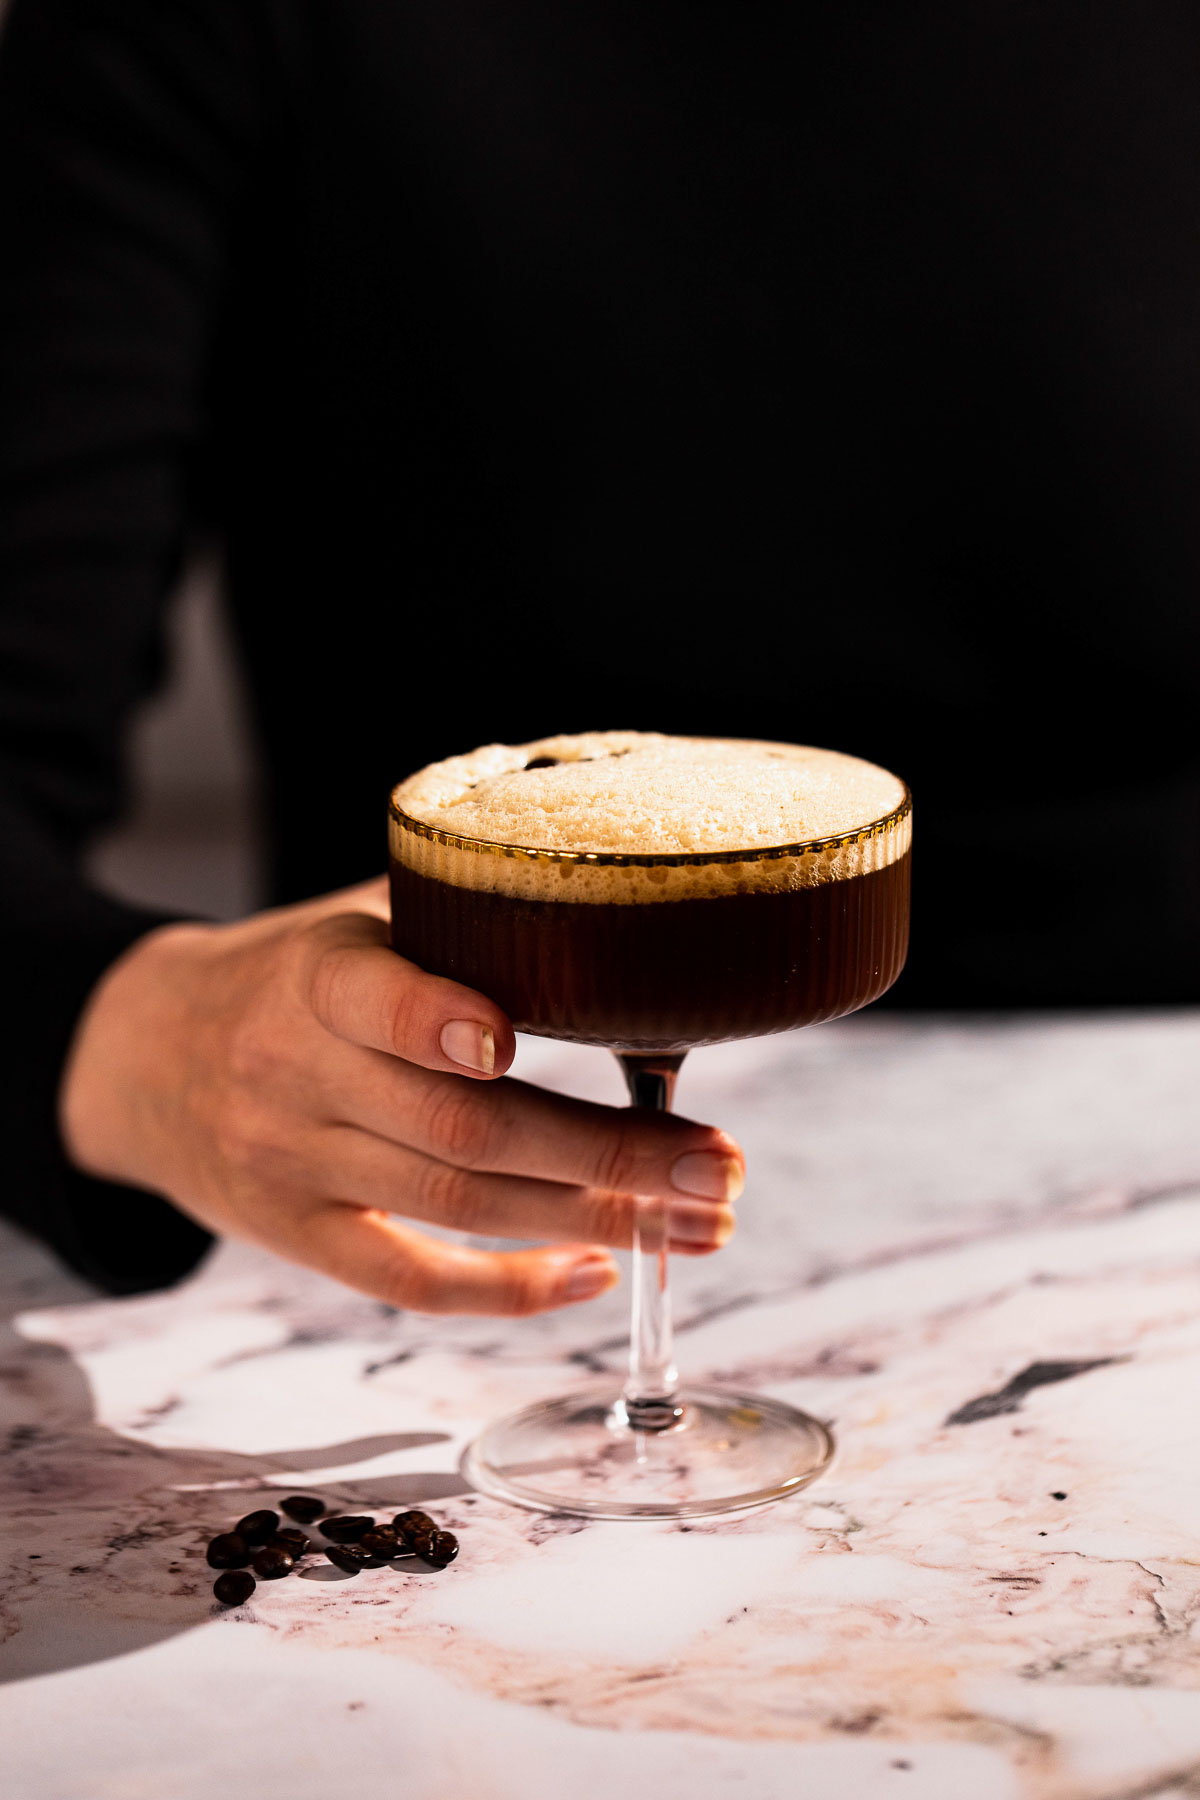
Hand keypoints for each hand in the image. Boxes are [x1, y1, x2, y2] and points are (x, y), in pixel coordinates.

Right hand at [59, 879, 743, 1314]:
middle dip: (606, 1153)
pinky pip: (410, 1280)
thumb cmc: (292, 975)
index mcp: (315, 976)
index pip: (371, 1003)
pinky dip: (510, 1287)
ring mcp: (296, 1167)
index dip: (436, 1022)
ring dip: (594, 1219)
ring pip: (456, 1206)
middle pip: (459, 1127)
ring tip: (701, 1219)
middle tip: (719, 1162)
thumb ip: (453, 921)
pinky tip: (600, 1271)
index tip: (514, 1040)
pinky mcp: (300, 1237)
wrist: (150, 1055)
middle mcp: (298, 1075)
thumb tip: (620, 900)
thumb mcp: (344, 920)